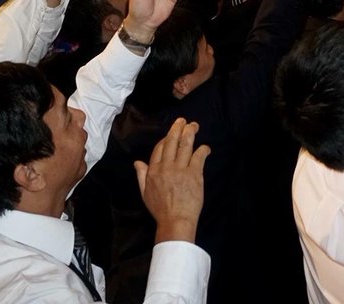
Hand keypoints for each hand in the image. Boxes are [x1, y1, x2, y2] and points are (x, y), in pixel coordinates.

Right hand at [135, 118, 209, 244]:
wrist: (175, 221)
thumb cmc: (160, 210)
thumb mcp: (145, 193)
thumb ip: (141, 176)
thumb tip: (137, 162)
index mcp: (153, 171)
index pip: (159, 148)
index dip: (165, 139)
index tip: (171, 135)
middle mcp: (166, 167)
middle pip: (171, 142)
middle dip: (177, 128)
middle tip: (183, 121)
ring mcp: (180, 169)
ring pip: (185, 145)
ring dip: (190, 133)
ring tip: (194, 126)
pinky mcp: (194, 174)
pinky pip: (198, 156)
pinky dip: (203, 149)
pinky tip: (206, 147)